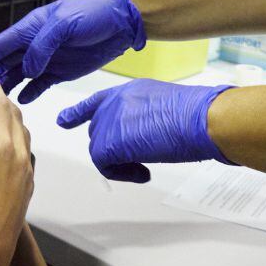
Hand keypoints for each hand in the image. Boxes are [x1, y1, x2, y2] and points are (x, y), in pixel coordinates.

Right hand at [0, 0, 145, 103]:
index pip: (0, 44)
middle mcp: (33, 44)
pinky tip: (22, 100)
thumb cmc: (92, 13)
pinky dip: (30, 92)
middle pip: (5, 62)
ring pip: (19, 74)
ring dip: (8, 86)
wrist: (121, 21)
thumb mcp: (64, 24)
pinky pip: (39, 84)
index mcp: (30, 28)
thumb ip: (42, 46)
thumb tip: (28, 69)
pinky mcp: (60, 71)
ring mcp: (46, 59)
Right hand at [0, 73, 33, 265]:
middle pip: (16, 116)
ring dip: (12, 117)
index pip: (1, 105)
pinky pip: (26, 148)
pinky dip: (17, 135)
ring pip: (24, 132)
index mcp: (3, 143)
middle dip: (3, 99)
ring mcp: (27, 167)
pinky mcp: (29, 181)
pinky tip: (6, 144)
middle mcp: (21, 151)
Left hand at [57, 79, 235, 182]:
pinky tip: (144, 172)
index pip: (97, 102)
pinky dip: (122, 174)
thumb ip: (145, 118)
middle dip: (113, 150)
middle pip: (98, 132)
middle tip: (137, 161)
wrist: (201, 119)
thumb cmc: (197, 116)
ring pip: (100, 150)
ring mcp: (110, 120)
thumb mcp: (166, 109)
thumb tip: (145, 136)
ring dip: (121, 164)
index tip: (64, 120)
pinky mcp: (109, 142)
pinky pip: (104, 166)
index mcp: (130, 90)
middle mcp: (115, 102)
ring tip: (145, 167)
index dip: (79, 113)